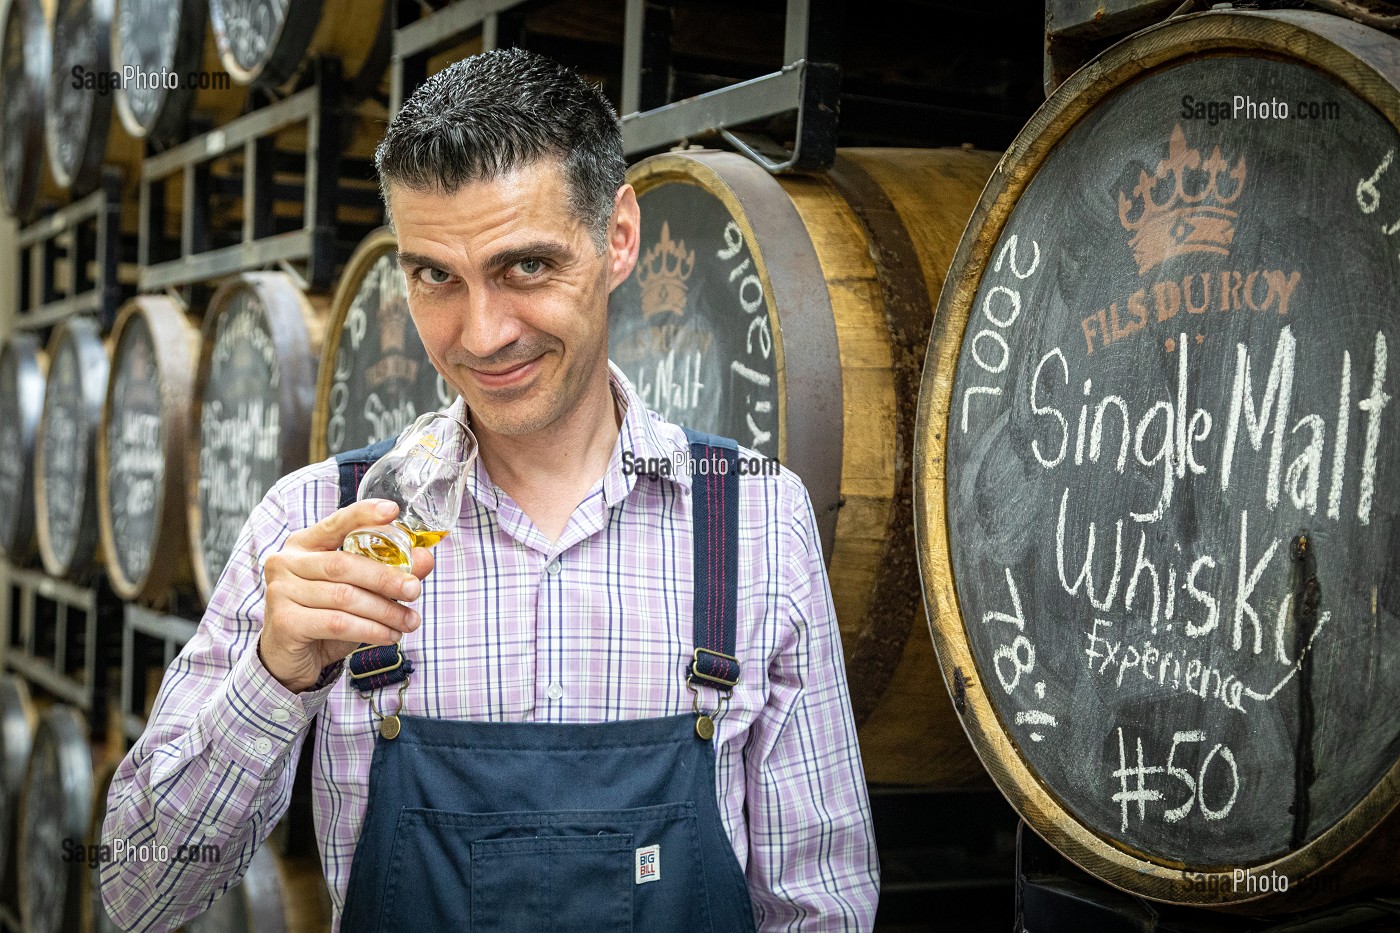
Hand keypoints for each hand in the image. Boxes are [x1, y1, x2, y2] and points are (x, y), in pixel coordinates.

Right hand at [259, 499, 434, 692]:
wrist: (290, 659)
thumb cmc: (324, 617)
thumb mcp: (358, 591)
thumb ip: (389, 571)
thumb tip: (425, 559)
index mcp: (304, 544)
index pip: (336, 523)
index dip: (364, 514)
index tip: (393, 511)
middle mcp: (287, 562)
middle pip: (344, 564)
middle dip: (386, 578)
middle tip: (414, 591)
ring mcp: (281, 591)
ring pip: (345, 597)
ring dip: (384, 611)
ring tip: (408, 622)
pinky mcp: (285, 622)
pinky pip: (337, 623)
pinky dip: (370, 630)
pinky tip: (388, 636)